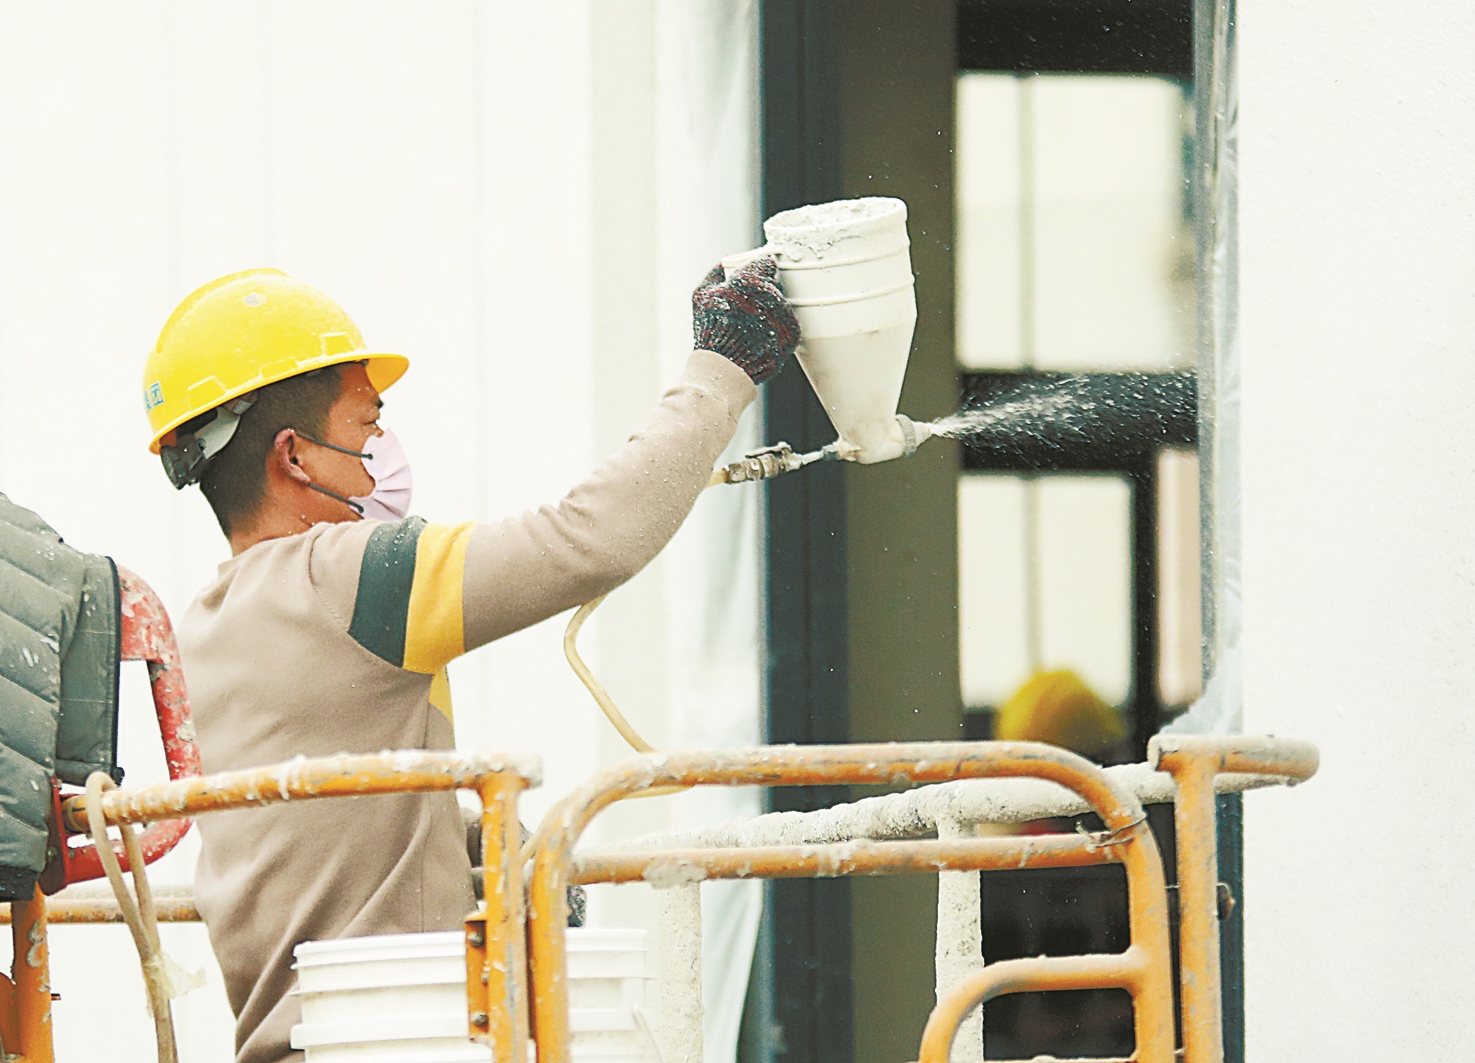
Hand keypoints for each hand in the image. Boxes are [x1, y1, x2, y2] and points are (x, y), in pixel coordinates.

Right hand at [691, 258, 799, 383]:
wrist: (725, 368)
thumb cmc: (711, 331)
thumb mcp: (701, 296)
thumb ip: (715, 273)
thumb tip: (724, 263)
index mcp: (751, 281)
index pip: (766, 264)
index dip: (758, 271)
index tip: (753, 279)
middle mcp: (772, 295)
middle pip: (775, 284)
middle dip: (763, 292)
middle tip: (747, 308)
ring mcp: (785, 316)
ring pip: (782, 304)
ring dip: (770, 311)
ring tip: (751, 328)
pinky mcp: (793, 334)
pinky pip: (788, 324)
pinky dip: (777, 329)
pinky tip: (760, 338)